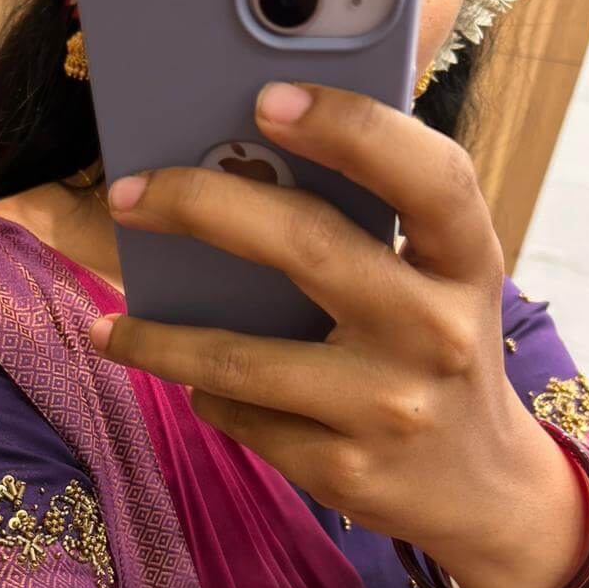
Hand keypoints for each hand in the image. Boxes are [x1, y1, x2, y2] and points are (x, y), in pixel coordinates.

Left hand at [88, 81, 559, 566]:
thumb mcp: (437, 287)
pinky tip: (201, 388)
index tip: (268, 98)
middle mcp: (437, 331)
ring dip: (157, 339)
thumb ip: (370, 234)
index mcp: (466, 263)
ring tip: (109, 328)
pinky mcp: (345, 471)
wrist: (479, 488)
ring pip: (241, 357)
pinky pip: (241, 417)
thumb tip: (235, 170)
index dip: (351, 128)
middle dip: (201, 207)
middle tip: (129, 195)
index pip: (427, 176)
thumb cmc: (436, 359)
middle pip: (306, 246)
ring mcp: (389, 407)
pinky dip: (208, 396)